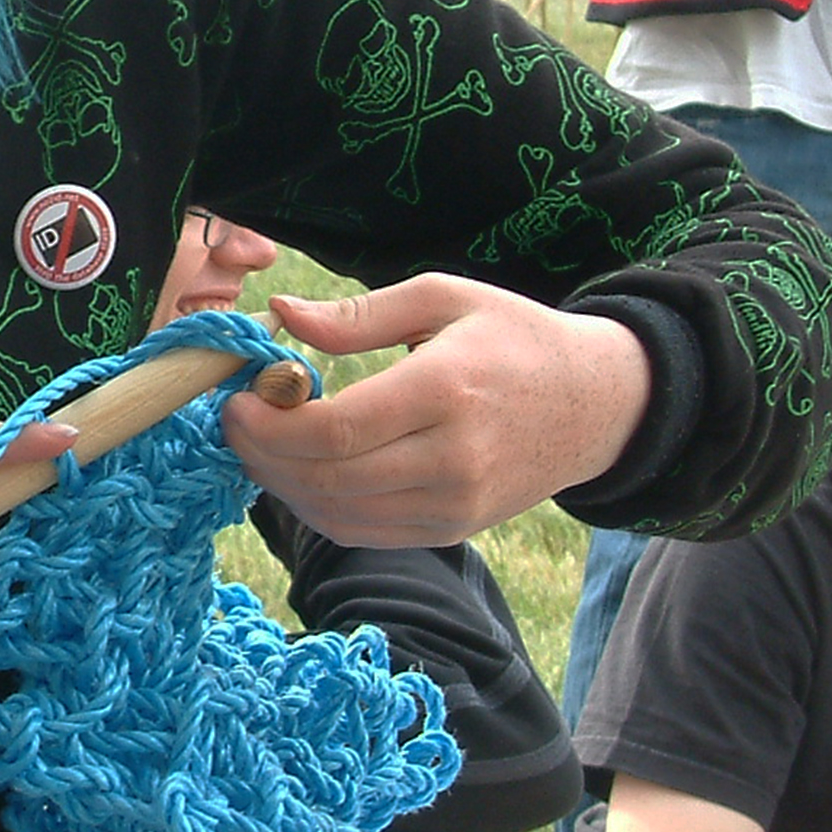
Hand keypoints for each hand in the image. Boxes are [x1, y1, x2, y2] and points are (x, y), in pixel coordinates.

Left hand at [217, 275, 650, 544]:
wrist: (597, 404)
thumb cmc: (514, 338)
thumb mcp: (443, 298)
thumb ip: (357, 314)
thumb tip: (281, 316)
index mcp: (444, 391)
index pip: (334, 431)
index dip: (269, 425)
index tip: (236, 400)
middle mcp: (451, 459)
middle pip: (326, 477)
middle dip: (261, 454)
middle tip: (233, 423)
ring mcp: (454, 503)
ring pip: (337, 514)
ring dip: (281, 484)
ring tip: (260, 445)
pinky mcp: (452, 528)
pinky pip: (363, 533)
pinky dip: (317, 508)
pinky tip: (299, 473)